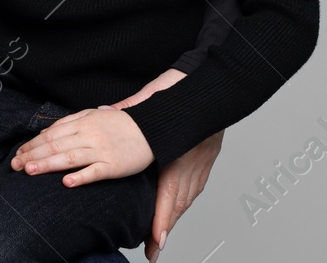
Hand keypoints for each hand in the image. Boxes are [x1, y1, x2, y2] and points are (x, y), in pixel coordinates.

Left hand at [8, 107, 153, 185]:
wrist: (151, 128)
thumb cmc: (120, 124)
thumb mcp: (93, 116)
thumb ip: (69, 123)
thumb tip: (45, 132)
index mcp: (82, 123)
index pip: (51, 134)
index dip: (32, 145)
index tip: (18, 154)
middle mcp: (88, 136)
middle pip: (55, 145)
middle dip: (33, 156)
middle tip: (15, 166)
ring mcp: (101, 151)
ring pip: (69, 158)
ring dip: (48, 164)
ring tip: (30, 171)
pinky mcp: (114, 165)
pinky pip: (95, 172)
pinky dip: (80, 177)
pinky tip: (66, 183)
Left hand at [100, 68, 225, 261]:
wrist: (218, 80)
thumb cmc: (187, 86)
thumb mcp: (158, 94)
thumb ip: (133, 107)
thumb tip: (107, 111)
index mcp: (179, 150)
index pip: (169, 192)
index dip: (162, 219)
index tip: (155, 242)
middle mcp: (193, 162)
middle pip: (179, 203)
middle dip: (165, 229)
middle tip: (153, 251)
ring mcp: (202, 163)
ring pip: (187, 198)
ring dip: (173, 219)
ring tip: (159, 240)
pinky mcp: (206, 160)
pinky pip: (194, 189)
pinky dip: (183, 204)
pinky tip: (175, 211)